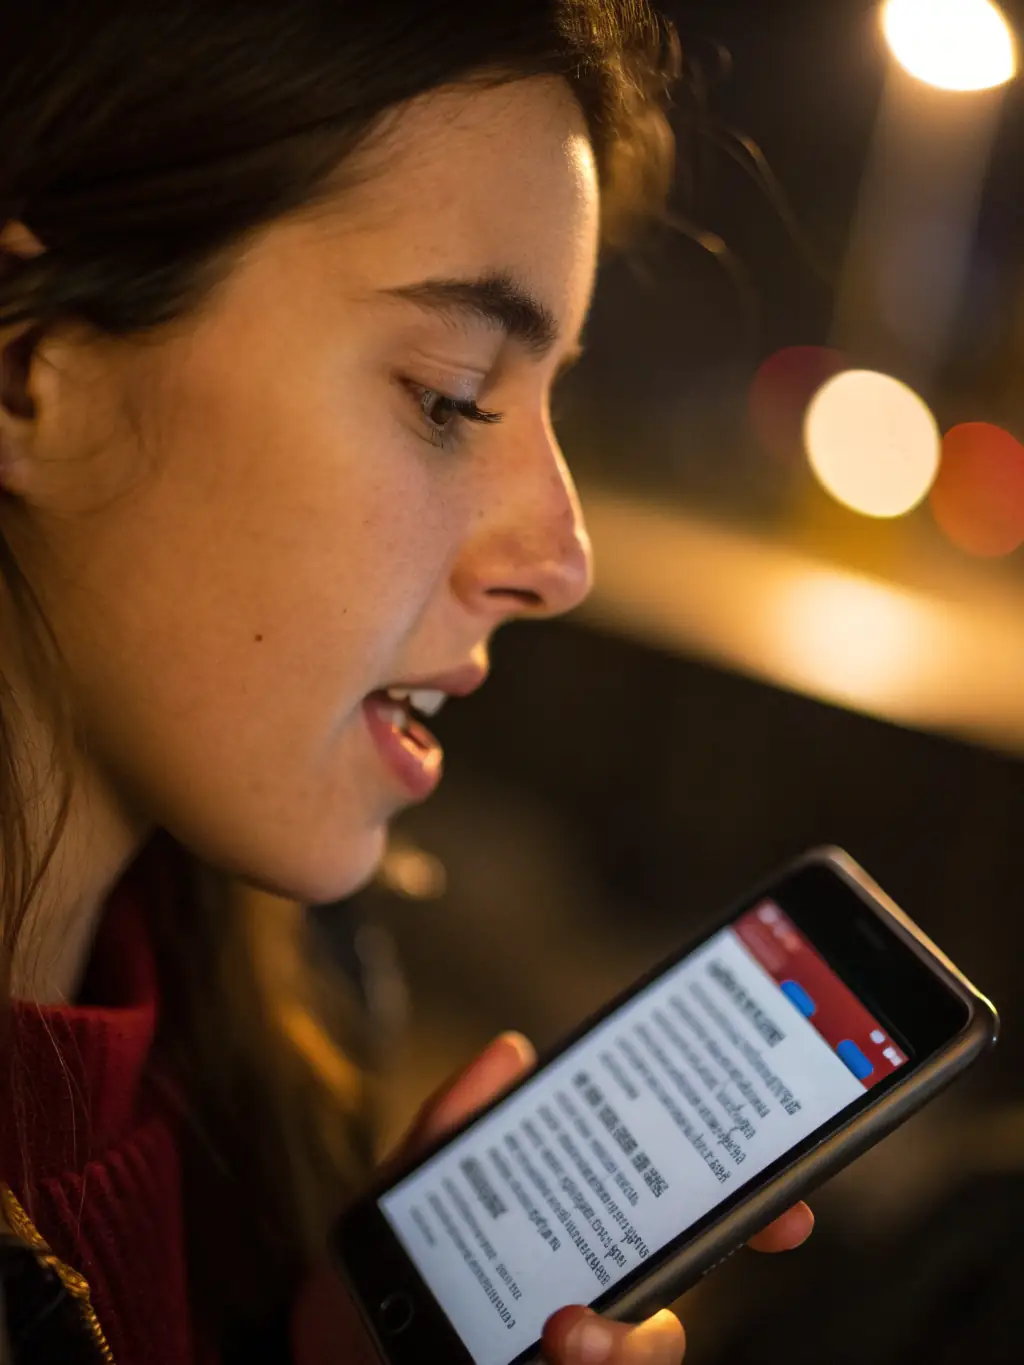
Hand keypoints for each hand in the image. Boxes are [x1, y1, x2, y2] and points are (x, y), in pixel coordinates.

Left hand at [293, 1033, 813, 1364]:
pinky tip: (552, 1352)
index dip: (739, 1218)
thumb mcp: (409, 1189)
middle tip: (616, 1303)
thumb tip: (513, 1053)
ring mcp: (574, 1350)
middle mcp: (587, 1303)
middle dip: (672, 1306)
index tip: (787, 1210)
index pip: (670, 1224)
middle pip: (668, 1311)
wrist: (334, 1351)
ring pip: (641, 1358)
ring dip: (621, 1353)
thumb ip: (453, 1127)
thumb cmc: (386, 1276)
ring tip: (565, 1333)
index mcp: (575, 1240)